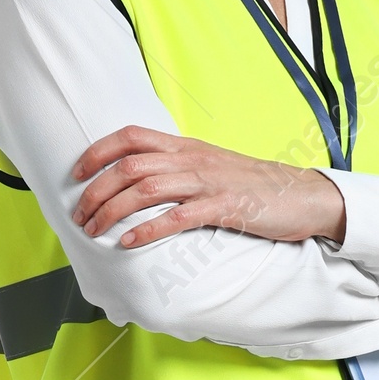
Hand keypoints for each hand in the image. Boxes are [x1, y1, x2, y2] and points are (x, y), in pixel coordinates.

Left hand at [71, 127, 345, 248]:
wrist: (302, 195)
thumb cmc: (254, 187)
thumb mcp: (211, 168)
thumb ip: (179, 169)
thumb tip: (142, 181)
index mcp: (187, 147)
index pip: (132, 137)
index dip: (98, 152)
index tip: (76, 174)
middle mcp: (192, 159)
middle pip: (130, 165)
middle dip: (97, 191)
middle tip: (79, 216)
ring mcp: (208, 182)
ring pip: (146, 189)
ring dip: (113, 211)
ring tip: (95, 231)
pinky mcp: (225, 207)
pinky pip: (178, 217)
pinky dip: (148, 230)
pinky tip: (128, 243)